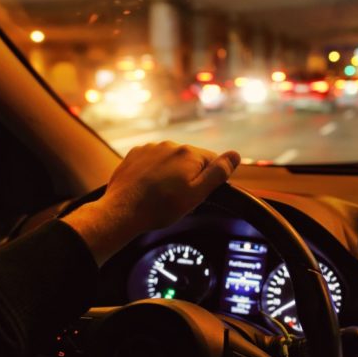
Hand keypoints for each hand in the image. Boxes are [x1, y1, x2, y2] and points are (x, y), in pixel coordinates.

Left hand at [63, 142, 240, 264]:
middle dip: (189, 176)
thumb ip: (217, 173)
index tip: (198, 195)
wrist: (122, 211)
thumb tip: (235, 155)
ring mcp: (151, 148)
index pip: (212, 161)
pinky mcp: (135, 154)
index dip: (209, 180)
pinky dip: (154, 172)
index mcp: (189, 153)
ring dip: (171, 173)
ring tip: (161, 195)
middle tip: (179, 199)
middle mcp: (170, 145)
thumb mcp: (196, 195)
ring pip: (171, 160)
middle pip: (191, 160)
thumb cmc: (160, 207)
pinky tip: (149, 188)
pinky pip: (153, 160)